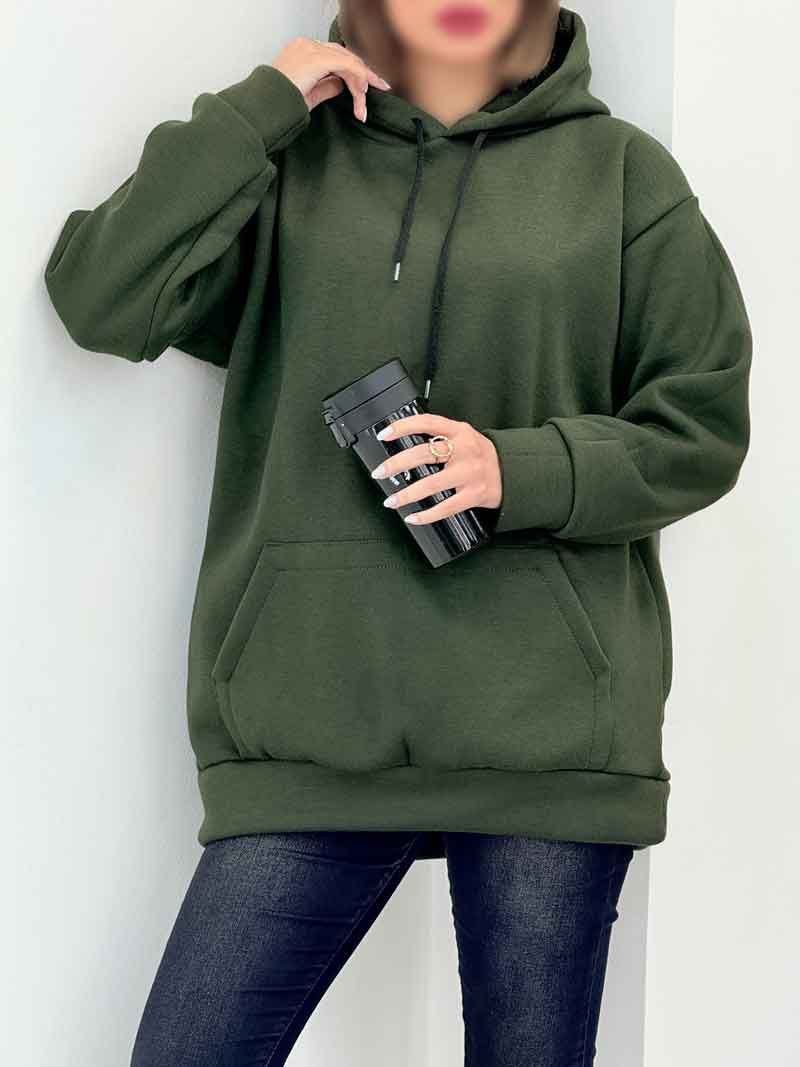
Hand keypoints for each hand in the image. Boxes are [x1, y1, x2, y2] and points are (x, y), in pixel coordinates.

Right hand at [271, 37, 391, 120]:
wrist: (264, 108)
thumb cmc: (280, 105)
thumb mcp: (310, 94)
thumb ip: (327, 86)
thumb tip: (343, 85)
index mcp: (302, 50)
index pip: (336, 56)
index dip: (354, 70)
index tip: (368, 85)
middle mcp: (307, 45)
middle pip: (344, 55)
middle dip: (364, 74)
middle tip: (381, 87)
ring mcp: (311, 49)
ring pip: (347, 61)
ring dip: (361, 81)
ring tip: (365, 102)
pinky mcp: (316, 59)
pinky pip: (346, 66)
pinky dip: (357, 78)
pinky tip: (362, 93)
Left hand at [369, 413, 502, 524]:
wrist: (513, 472)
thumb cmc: (480, 455)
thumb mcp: (464, 436)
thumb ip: (440, 438)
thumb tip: (403, 448)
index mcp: (459, 431)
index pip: (427, 422)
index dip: (403, 426)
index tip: (384, 434)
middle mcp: (464, 450)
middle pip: (423, 454)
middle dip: (396, 464)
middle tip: (379, 472)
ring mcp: (470, 473)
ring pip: (431, 484)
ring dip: (406, 494)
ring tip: (390, 500)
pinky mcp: (474, 494)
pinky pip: (446, 507)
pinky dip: (426, 515)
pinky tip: (413, 517)